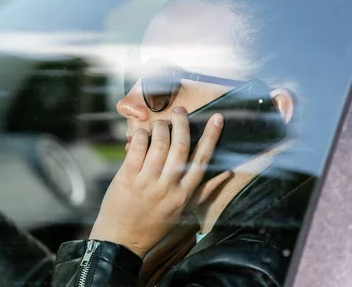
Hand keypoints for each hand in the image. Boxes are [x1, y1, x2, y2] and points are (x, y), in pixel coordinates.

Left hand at [88, 107, 229, 257]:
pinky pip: (137, 149)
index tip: (217, 118)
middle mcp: (168, 186)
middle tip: (180, 110)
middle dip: (182, 123)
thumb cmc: (155, 224)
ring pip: (159, 144)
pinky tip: (143, 133)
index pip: (202, 159)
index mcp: (185, 193)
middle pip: (181, 146)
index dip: (211, 136)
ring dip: (160, 127)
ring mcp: (147, 181)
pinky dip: (141, 136)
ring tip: (160, 122)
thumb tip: (228, 173)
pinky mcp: (127, 178)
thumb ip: (206, 190)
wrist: (122, 240)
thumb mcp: (184, 210)